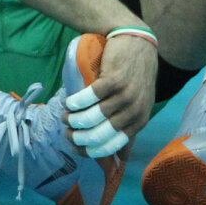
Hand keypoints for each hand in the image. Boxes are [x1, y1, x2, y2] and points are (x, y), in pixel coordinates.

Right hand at [64, 33, 157, 158]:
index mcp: (140, 121)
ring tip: (65, 115)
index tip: (74, 146)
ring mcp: (125, 95)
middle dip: (77, 137)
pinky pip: (88, 98)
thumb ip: (129, 130)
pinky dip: (75, 102)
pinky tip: (69, 101)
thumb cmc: (135, 76)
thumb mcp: (139, 105)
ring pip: (91, 117)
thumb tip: (121, 162)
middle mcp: (134, 110)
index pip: (111, 146)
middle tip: (66, 131)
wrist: (138, 42)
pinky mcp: (114, 79)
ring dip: (72, 119)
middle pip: (98, 134)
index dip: (89, 149)